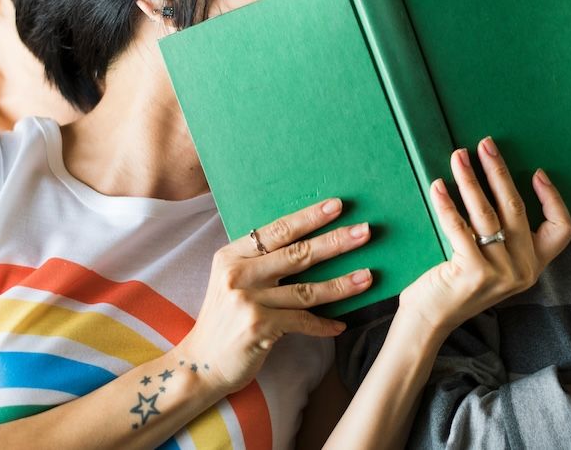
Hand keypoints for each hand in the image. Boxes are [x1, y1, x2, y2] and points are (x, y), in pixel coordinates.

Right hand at [177, 198, 372, 392]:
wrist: (202, 363)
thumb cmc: (225, 320)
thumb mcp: (232, 282)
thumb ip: (260, 264)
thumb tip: (308, 243)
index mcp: (231, 256)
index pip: (276, 230)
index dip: (309, 217)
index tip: (337, 206)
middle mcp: (238, 274)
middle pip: (296, 253)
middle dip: (335, 241)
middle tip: (365, 232)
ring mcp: (248, 301)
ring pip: (306, 289)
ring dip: (341, 284)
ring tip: (368, 277)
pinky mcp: (259, 327)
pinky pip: (302, 321)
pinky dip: (324, 324)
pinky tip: (341, 325)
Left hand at [399, 136, 570, 336]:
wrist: (430, 322)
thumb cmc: (456, 284)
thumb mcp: (492, 263)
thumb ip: (502, 236)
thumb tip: (493, 182)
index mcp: (533, 266)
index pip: (563, 230)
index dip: (553, 199)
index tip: (536, 173)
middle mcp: (523, 270)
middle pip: (517, 209)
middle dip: (499, 171)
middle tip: (485, 145)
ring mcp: (500, 273)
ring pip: (487, 213)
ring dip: (470, 179)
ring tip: (458, 156)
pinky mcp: (474, 273)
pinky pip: (459, 227)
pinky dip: (447, 203)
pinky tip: (438, 185)